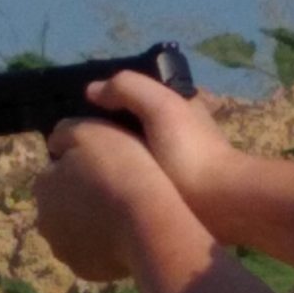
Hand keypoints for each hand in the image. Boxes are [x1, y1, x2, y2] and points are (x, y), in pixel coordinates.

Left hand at [33, 117, 182, 280]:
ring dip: (91, 221)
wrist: (148, 219)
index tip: (106, 164)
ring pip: (75, 230)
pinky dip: (105, 244)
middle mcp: (43, 220)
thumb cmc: (121, 169)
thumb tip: (54, 143)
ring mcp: (63, 249)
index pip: (55, 171)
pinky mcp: (85, 270)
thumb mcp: (91, 131)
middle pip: (62, 203)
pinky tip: (126, 233)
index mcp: (43, 185)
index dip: (80, 165)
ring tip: (123, 212)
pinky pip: (93, 253)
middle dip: (81, 197)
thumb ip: (65, 132)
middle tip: (115, 187)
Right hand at [84, 71, 239, 208]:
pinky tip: (99, 183)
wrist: (221, 203)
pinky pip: (135, 174)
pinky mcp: (168, 187)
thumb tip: (92, 90)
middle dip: (104, 128)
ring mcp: (171, 159)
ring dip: (109, 154)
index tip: (76, 113)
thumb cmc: (189, 151)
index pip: (134, 93)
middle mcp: (175, 127)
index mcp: (177, 104)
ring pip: (130, 149)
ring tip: (77, 164)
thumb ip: (129, 89)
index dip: (106, 98)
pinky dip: (119, 175)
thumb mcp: (161, 107)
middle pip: (130, 121)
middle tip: (71, 143)